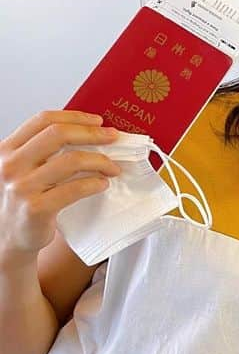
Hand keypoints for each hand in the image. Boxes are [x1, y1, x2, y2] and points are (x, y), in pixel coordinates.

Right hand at [0, 111, 120, 262]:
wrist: (8, 237)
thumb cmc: (24, 198)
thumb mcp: (23, 167)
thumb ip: (44, 150)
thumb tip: (90, 132)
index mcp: (7, 149)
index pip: (43, 120)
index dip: (75, 117)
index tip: (98, 121)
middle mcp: (10, 165)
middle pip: (58, 134)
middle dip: (92, 133)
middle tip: (113, 138)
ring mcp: (21, 187)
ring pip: (71, 160)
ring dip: (100, 161)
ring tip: (113, 167)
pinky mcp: (35, 208)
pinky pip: (75, 189)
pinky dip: (95, 183)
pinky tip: (103, 184)